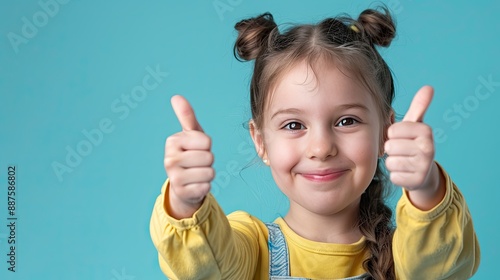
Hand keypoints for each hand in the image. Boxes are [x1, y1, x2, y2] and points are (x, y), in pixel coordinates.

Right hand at [164, 95, 214, 217]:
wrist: (183, 183)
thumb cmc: (191, 153)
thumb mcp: (191, 134)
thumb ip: (186, 116)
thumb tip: (176, 97)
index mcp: (172, 141)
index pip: (206, 141)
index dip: (206, 146)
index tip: (197, 149)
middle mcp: (169, 159)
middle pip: (209, 157)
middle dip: (208, 161)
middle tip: (198, 163)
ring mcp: (174, 177)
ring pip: (209, 172)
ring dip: (208, 174)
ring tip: (197, 173)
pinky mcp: (181, 192)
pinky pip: (206, 187)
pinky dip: (205, 186)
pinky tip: (195, 185)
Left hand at [384, 86, 443, 208]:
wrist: (424, 172)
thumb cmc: (414, 143)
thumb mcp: (416, 125)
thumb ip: (419, 106)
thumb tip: (429, 87)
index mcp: (426, 131)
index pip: (392, 131)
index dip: (392, 135)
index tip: (402, 137)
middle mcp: (428, 148)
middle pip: (390, 146)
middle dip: (392, 149)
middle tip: (402, 151)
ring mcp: (424, 166)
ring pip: (390, 162)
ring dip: (393, 162)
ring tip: (404, 161)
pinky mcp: (417, 181)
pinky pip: (393, 176)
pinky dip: (396, 175)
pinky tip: (405, 172)